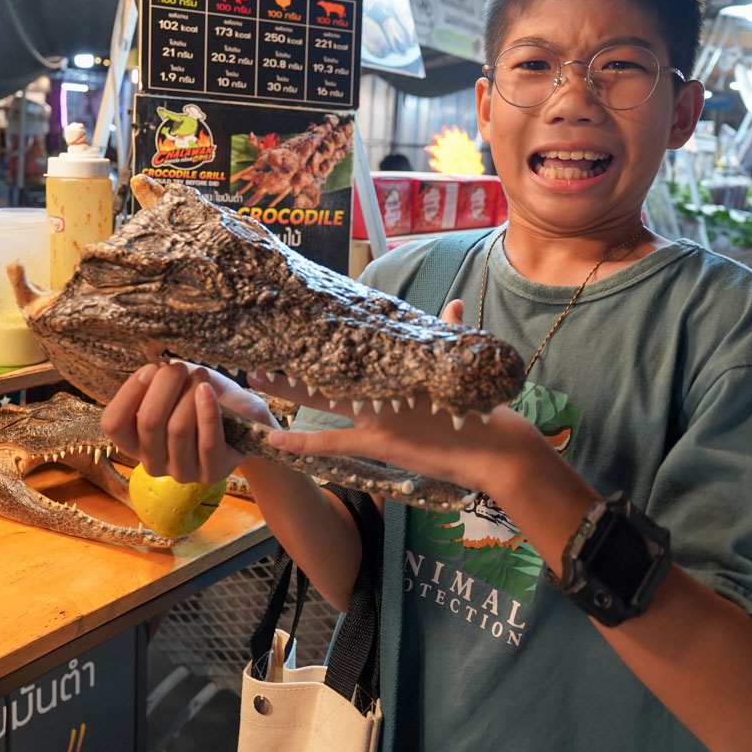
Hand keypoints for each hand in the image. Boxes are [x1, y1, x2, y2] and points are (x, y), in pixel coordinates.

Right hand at [101, 362, 277, 484]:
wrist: (243, 421)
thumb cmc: (202, 400)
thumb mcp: (178, 385)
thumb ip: (161, 378)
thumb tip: (157, 368)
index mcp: (134, 442)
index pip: (113, 424)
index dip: (129, 393)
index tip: (150, 369)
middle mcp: (153, 462)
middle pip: (148, 422)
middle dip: (164, 387)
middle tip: (178, 368)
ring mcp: (182, 472)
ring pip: (177, 429)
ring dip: (189, 395)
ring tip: (201, 376)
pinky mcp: (211, 473)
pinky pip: (207, 442)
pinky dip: (207, 412)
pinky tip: (208, 391)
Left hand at [247, 299, 542, 498]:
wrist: (497, 449)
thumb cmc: (482, 412)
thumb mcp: (460, 369)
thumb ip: (449, 334)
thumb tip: (452, 303)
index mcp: (398, 370)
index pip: (351, 350)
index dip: (320, 340)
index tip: (295, 326)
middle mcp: (382, 388)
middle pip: (327, 367)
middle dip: (292, 358)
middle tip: (259, 345)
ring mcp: (378, 415)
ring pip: (320, 399)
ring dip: (286, 390)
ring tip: (254, 379)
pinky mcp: (379, 441)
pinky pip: (332, 441)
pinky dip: (302, 441)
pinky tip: (274, 439)